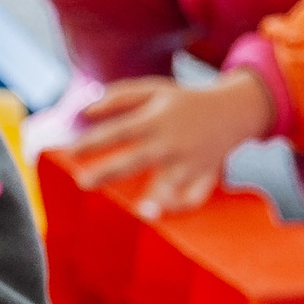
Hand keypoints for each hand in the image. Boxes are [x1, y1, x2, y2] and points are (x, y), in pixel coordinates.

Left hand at [66, 70, 275, 217]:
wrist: (233, 110)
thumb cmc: (183, 101)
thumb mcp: (153, 89)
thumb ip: (118, 97)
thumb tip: (85, 110)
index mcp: (155, 119)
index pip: (118, 131)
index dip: (93, 141)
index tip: (69, 152)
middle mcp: (171, 142)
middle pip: (136, 160)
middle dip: (108, 173)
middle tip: (82, 183)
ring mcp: (190, 161)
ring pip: (171, 184)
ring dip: (157, 198)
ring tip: (141, 212)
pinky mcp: (206, 176)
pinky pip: (196, 196)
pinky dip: (185, 206)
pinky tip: (169, 214)